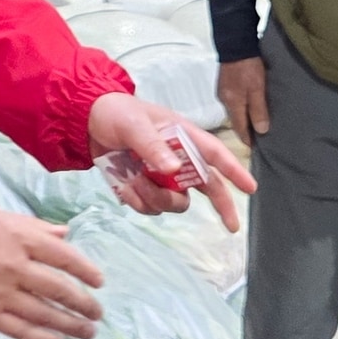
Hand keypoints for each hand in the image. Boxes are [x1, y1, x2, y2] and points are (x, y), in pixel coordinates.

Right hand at [0, 206, 103, 338]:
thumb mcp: (0, 216)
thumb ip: (35, 227)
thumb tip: (63, 233)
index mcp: (21, 238)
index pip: (65, 257)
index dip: (86, 271)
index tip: (99, 281)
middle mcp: (16, 267)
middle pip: (59, 289)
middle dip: (83, 303)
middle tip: (97, 312)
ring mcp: (1, 293)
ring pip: (45, 314)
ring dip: (70, 325)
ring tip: (88, 331)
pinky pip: (20, 331)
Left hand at [87, 92, 256, 230]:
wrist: (87, 122)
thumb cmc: (116, 112)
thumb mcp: (134, 125)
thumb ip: (153, 146)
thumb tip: (175, 169)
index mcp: (182, 136)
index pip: (214, 154)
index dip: (234, 171)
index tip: (251, 189)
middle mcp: (178, 158)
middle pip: (208, 185)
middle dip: (220, 205)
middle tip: (230, 226)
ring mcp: (163, 175)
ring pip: (176, 201)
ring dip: (157, 199)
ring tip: (134, 181)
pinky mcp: (146, 186)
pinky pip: (151, 207)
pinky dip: (139, 202)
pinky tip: (125, 186)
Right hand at [217, 57, 268, 149]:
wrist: (235, 42)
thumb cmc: (248, 65)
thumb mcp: (257, 88)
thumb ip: (258, 109)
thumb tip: (261, 130)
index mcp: (232, 104)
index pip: (240, 129)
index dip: (248, 139)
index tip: (256, 148)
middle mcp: (224, 100)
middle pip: (236, 121)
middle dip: (246, 129)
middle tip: (259, 136)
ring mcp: (222, 91)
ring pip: (234, 111)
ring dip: (243, 117)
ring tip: (256, 121)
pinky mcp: (224, 83)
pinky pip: (233, 101)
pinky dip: (240, 106)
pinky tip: (248, 104)